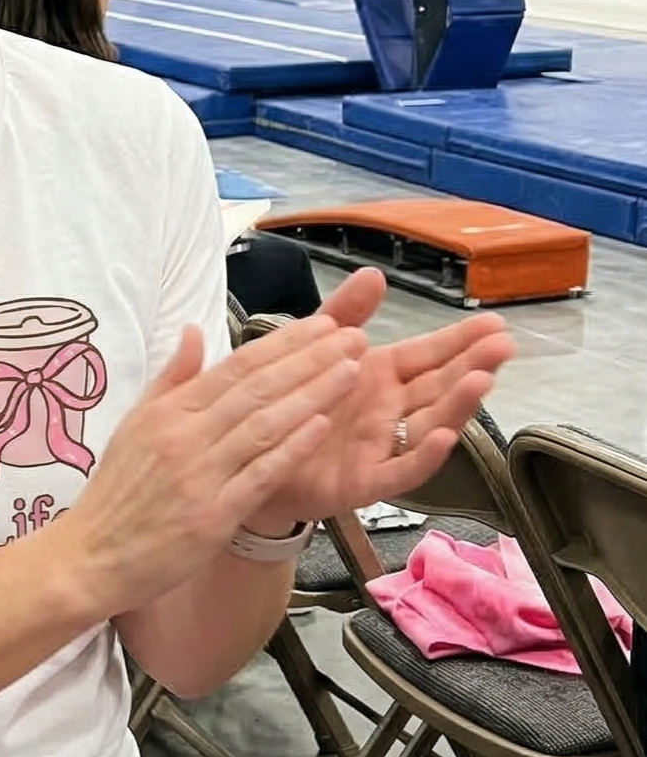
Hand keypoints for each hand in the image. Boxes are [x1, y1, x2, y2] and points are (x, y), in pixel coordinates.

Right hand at [64, 314, 365, 618]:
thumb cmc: (116, 493)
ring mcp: (199, 475)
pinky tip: (322, 426)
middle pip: (256, 388)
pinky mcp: (212, 515)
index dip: (283, 343)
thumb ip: (170, 379)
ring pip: (264, 424)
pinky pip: (259, 474)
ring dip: (312, 395)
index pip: (235, 366)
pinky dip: (292, 448)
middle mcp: (184, 435)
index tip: (323, 325)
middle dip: (310, 360)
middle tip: (353, 337)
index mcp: (168, 412)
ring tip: (352, 371)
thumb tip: (194, 331)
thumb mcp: (134, 425)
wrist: (90, 556)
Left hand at [253, 268, 513, 526]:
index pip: (428, 355)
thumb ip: (345, 312)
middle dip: (472, 366)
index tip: (495, 325)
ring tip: (481, 381)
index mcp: (380, 378)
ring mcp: (381, 448)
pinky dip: (424, 456)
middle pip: (439, 388)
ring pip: (428, 426)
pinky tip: (444, 437)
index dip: (460, 340)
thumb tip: (375, 274)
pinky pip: (400, 471)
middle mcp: (388, 412)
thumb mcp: (315, 349)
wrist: (253, 458)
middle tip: (503, 347)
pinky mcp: (363, 482)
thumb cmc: (291, 403)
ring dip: (457, 406)